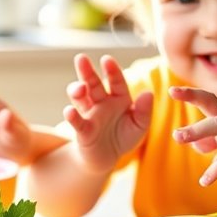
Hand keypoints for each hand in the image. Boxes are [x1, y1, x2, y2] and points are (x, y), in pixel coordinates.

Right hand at [64, 54, 152, 172]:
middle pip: (93, 83)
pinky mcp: (82, 130)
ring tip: (80, 88)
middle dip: (87, 71)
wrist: (107, 158)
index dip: (112, 70)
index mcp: (118, 98)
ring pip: (80, 98)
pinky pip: (77, 121)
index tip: (106, 59)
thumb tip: (148, 93)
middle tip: (80, 58)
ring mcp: (90, 114)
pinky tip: (69, 111)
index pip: (116, 81)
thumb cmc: (123, 137)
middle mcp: (102, 102)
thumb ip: (144, 111)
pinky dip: (72, 116)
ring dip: (77, 90)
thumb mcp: (139, 126)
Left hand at [169, 86, 216, 184]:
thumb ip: (213, 142)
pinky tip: (205, 181)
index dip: (191, 94)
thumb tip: (195, 145)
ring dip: (200, 132)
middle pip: (214, 113)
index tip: (172, 90)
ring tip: (180, 140)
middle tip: (175, 134)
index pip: (209, 100)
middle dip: (194, 120)